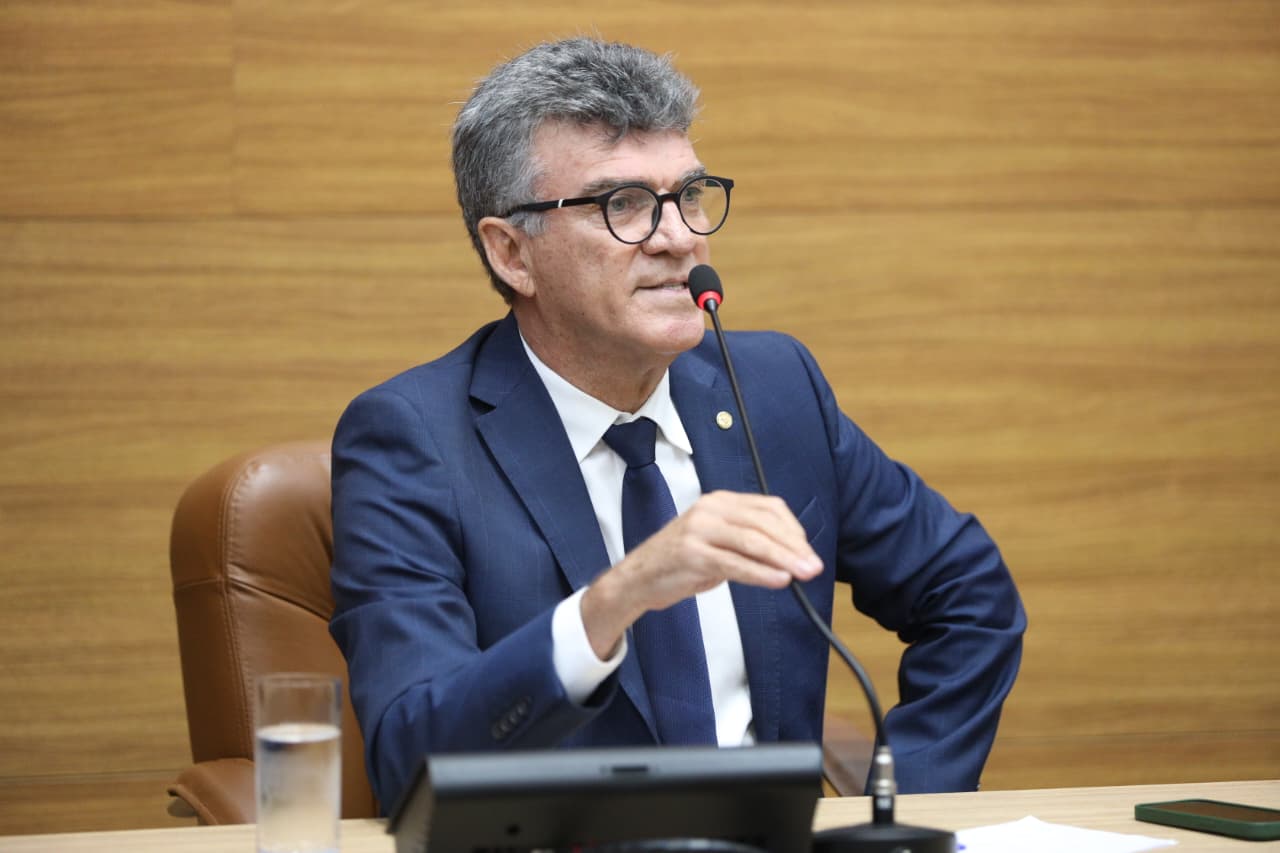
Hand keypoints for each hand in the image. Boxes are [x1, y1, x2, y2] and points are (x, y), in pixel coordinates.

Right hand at [580, 491, 822, 658]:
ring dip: (783, 559)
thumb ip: (748, 542)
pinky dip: (760, 573)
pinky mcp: (692, 554)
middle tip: (814, 566)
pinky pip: (734, 563)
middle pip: (763, 524)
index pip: (768, 508)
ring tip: (803, 574)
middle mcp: (710, 510)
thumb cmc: (681, 561)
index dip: (793, 530)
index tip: (808, 551)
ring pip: (752, 542)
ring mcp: (699, 530)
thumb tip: (792, 556)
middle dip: (793, 547)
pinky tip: (778, 580)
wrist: (637, 577)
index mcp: (719, 501)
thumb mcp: (717, 542)